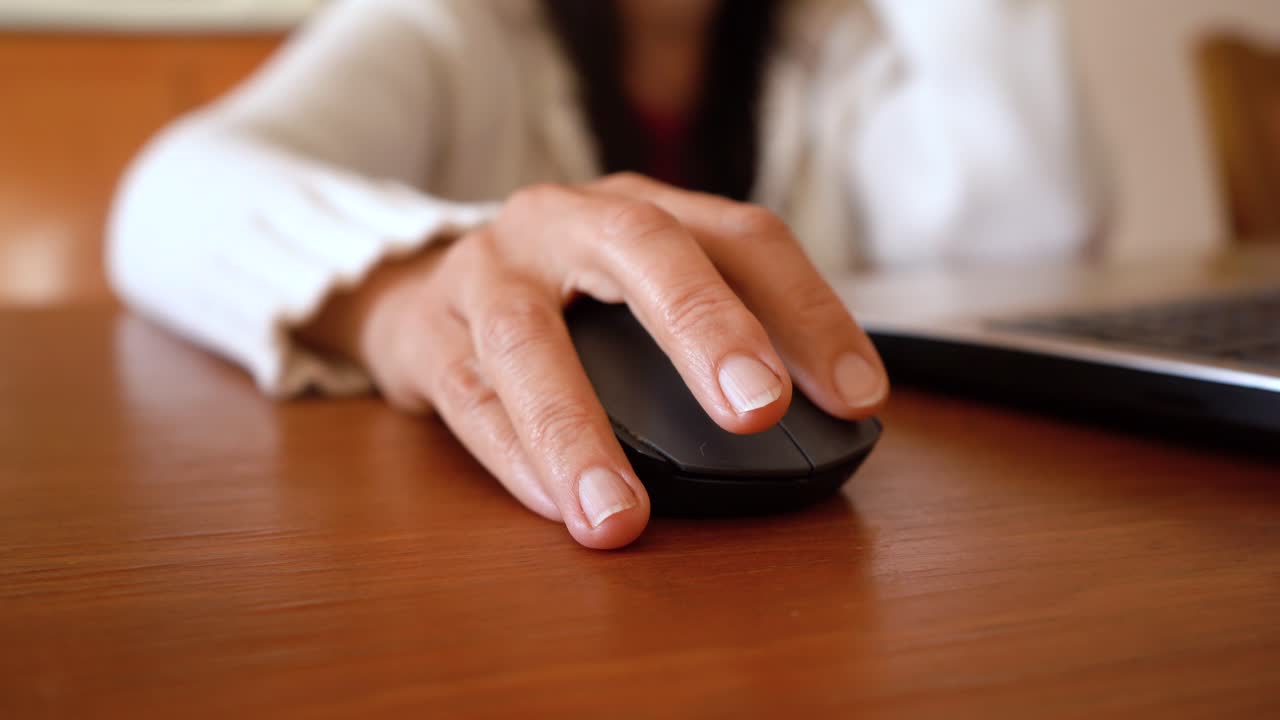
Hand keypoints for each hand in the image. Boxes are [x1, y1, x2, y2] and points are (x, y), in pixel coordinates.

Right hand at [303, 174, 887, 548]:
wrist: (420, 289)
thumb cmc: (562, 298)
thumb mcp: (642, 287)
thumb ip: (723, 329)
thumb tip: (830, 416)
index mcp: (640, 209)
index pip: (742, 237)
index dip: (809, 309)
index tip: (859, 394)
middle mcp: (565, 222)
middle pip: (642, 248)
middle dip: (704, 327)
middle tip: (759, 408)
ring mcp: (487, 273)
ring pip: (528, 340)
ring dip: (577, 431)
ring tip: (620, 516)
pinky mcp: (426, 335)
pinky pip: (469, 398)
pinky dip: (514, 457)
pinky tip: (559, 506)